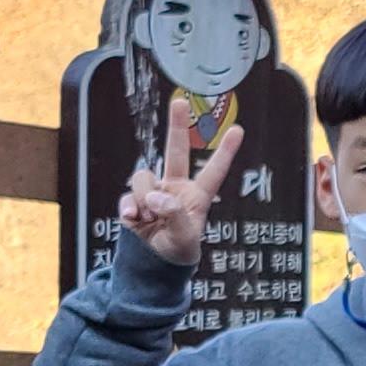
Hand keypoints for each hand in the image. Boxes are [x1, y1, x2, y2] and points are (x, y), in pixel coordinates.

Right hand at [116, 98, 243, 268]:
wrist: (153, 263)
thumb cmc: (178, 249)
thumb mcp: (184, 238)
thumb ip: (175, 216)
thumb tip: (158, 198)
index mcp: (197, 196)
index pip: (214, 171)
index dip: (226, 151)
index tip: (238, 130)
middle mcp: (175, 187)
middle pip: (175, 151)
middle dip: (176, 125)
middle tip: (180, 102)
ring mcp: (153, 191)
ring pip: (143, 177)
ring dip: (144, 199)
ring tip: (150, 219)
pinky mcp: (134, 200)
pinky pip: (127, 195)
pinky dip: (129, 208)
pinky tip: (135, 220)